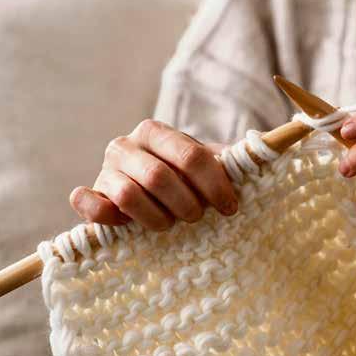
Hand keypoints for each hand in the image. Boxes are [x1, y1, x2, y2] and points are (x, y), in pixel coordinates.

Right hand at [70, 119, 238, 230]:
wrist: (151, 191)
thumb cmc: (187, 179)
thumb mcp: (211, 164)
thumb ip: (235, 158)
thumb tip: (270, 146)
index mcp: (157, 131)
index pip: (190, 156)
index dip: (214, 184)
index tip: (230, 207)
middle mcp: (126, 145)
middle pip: (159, 178)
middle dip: (186, 204)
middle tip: (197, 218)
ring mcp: (105, 170)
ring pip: (128, 195)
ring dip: (157, 218)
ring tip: (170, 223)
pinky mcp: (91, 194)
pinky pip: (85, 203)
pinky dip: (103, 214)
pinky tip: (125, 224)